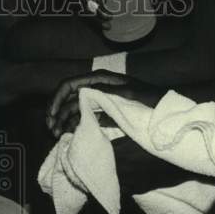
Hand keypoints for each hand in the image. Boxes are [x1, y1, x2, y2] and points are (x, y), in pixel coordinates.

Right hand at [46, 70, 162, 136]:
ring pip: (72, 109)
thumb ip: (105, 91)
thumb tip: (82, 92)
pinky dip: (73, 125)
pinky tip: (69, 134)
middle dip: (56, 112)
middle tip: (51, 129)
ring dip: (62, 121)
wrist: (163, 110)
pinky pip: (82, 118)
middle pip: (67, 97)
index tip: (52, 115)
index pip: (69, 84)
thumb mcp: (129, 92)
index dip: (57, 98)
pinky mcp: (102, 112)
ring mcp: (97, 100)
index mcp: (99, 79)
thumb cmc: (149, 97)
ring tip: (57, 135)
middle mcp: (94, 87)